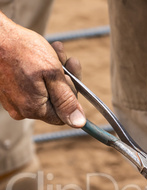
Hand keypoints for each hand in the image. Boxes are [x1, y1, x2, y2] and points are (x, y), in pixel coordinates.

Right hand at [0, 13, 85, 127]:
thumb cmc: (22, 50)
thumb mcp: (52, 74)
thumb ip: (66, 100)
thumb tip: (79, 123)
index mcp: (34, 109)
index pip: (63, 116)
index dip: (71, 97)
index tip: (71, 76)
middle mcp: (22, 111)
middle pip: (55, 103)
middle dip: (64, 81)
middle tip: (68, 60)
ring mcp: (14, 102)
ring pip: (45, 92)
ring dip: (55, 72)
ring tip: (56, 51)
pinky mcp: (9, 92)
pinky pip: (31, 87)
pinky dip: (40, 72)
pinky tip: (43, 55)